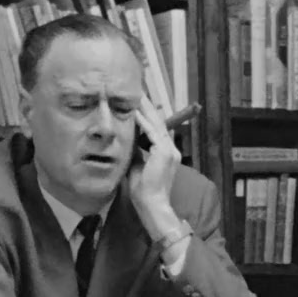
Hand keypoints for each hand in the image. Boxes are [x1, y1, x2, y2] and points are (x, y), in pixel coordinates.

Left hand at [128, 100, 181, 238]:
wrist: (153, 204)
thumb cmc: (143, 191)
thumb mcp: (137, 166)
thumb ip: (135, 152)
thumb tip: (127, 140)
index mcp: (166, 153)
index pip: (157, 129)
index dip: (148, 115)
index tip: (138, 103)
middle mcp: (170, 149)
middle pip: (159, 122)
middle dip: (148, 107)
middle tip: (138, 92)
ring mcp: (169, 150)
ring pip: (156, 124)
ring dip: (146, 110)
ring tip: (137, 96)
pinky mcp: (164, 153)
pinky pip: (153, 134)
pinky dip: (143, 123)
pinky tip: (135, 112)